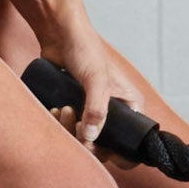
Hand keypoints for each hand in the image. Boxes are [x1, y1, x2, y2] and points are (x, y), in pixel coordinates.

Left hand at [36, 26, 142, 164]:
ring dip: (69, 130)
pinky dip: (61, 124)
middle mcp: (115, 111)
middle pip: (105, 146)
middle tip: (74, 124)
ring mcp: (94, 111)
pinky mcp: (76, 109)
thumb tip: (90, 138)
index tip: (99, 147)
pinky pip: (69, 129)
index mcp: (130, 105)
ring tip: (61, 110)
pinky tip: (55, 110)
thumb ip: (97, 109)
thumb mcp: (96, 79)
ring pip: (84, 139)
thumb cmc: (85, 49)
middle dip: (86, 140)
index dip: (118, 153)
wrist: (60, 34)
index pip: (133, 142)